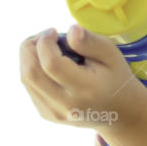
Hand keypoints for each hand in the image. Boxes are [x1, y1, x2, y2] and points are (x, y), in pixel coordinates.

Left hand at [19, 24, 143, 131]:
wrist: (121, 114)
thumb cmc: (116, 79)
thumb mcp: (112, 55)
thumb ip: (90, 41)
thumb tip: (69, 30)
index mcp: (84, 90)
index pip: (50, 64)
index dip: (45, 42)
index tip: (54, 32)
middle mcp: (66, 106)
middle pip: (30, 73)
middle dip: (30, 47)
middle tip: (45, 37)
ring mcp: (54, 113)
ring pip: (26, 79)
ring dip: (29, 57)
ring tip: (47, 47)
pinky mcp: (47, 114)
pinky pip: (29, 86)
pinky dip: (33, 69)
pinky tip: (48, 64)